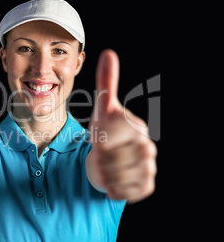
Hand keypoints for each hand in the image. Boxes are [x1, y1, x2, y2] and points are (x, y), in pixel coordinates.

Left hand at [86, 49, 156, 203]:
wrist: (107, 156)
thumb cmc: (105, 130)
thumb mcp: (102, 108)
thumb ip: (106, 82)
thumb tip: (108, 52)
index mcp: (137, 129)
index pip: (108, 144)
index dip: (98, 146)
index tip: (99, 142)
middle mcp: (147, 148)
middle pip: (111, 164)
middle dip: (100, 162)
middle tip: (101, 157)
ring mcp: (149, 168)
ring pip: (116, 180)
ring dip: (105, 176)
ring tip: (106, 167)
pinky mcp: (146, 186)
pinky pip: (126, 193)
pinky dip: (114, 189)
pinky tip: (113, 181)